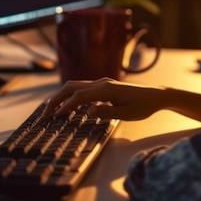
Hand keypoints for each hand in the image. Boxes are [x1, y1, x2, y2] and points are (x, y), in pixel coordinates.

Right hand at [40, 77, 165, 121]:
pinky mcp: (103, 86)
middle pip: (71, 87)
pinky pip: (81, 89)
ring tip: (51, 112)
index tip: (55, 117)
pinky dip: (70, 97)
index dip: (65, 106)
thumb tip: (88, 111)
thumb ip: (107, 113)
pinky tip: (67, 109)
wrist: (156, 96)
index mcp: (106, 89)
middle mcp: (101, 83)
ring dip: (61, 98)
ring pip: (74, 86)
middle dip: (56, 100)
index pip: (79, 97)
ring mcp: (101, 83)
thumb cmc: (143, 106)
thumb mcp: (127, 114)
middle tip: (45, 115)